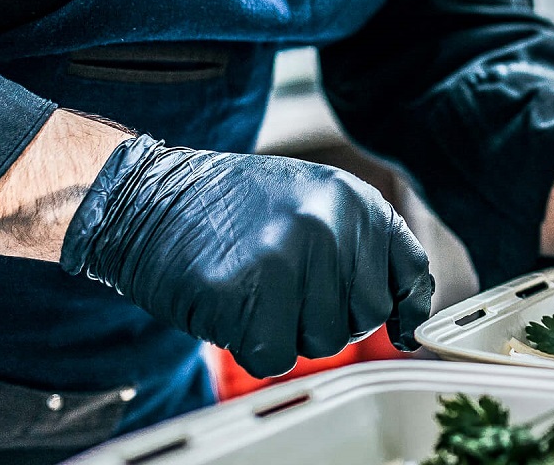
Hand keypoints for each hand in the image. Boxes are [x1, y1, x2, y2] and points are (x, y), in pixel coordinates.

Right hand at [61, 136, 433, 376]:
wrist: (145, 196)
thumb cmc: (225, 206)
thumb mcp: (308, 200)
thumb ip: (356, 244)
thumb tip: (403, 311)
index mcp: (352, 198)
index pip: (408, 269)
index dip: (405, 307)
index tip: (401, 331)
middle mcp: (330, 223)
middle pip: (363, 317)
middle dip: (326, 318)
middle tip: (283, 291)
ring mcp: (289, 255)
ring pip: (322, 342)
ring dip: (288, 331)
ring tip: (254, 289)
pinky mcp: (246, 291)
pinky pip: (274, 357)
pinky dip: (252, 346)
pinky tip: (231, 307)